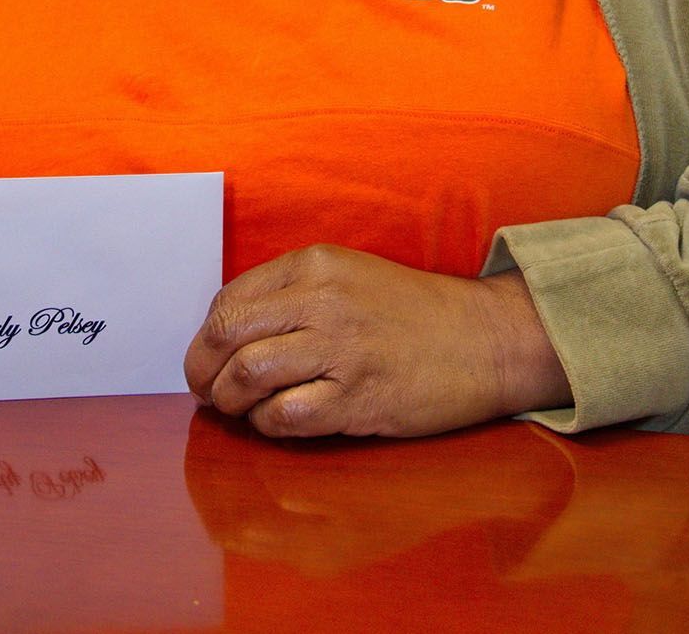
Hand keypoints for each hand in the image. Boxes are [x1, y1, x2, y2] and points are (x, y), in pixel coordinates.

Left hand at [184, 245, 570, 437]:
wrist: (485, 338)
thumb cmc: (412, 313)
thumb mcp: (349, 277)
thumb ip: (293, 294)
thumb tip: (232, 333)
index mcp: (314, 264)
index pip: (231, 298)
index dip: (208, 336)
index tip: (209, 358)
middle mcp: (321, 299)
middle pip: (228, 333)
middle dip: (203, 369)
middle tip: (207, 391)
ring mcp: (340, 348)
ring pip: (248, 373)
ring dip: (230, 399)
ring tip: (238, 409)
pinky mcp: (358, 396)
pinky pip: (286, 414)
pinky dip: (268, 424)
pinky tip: (277, 422)